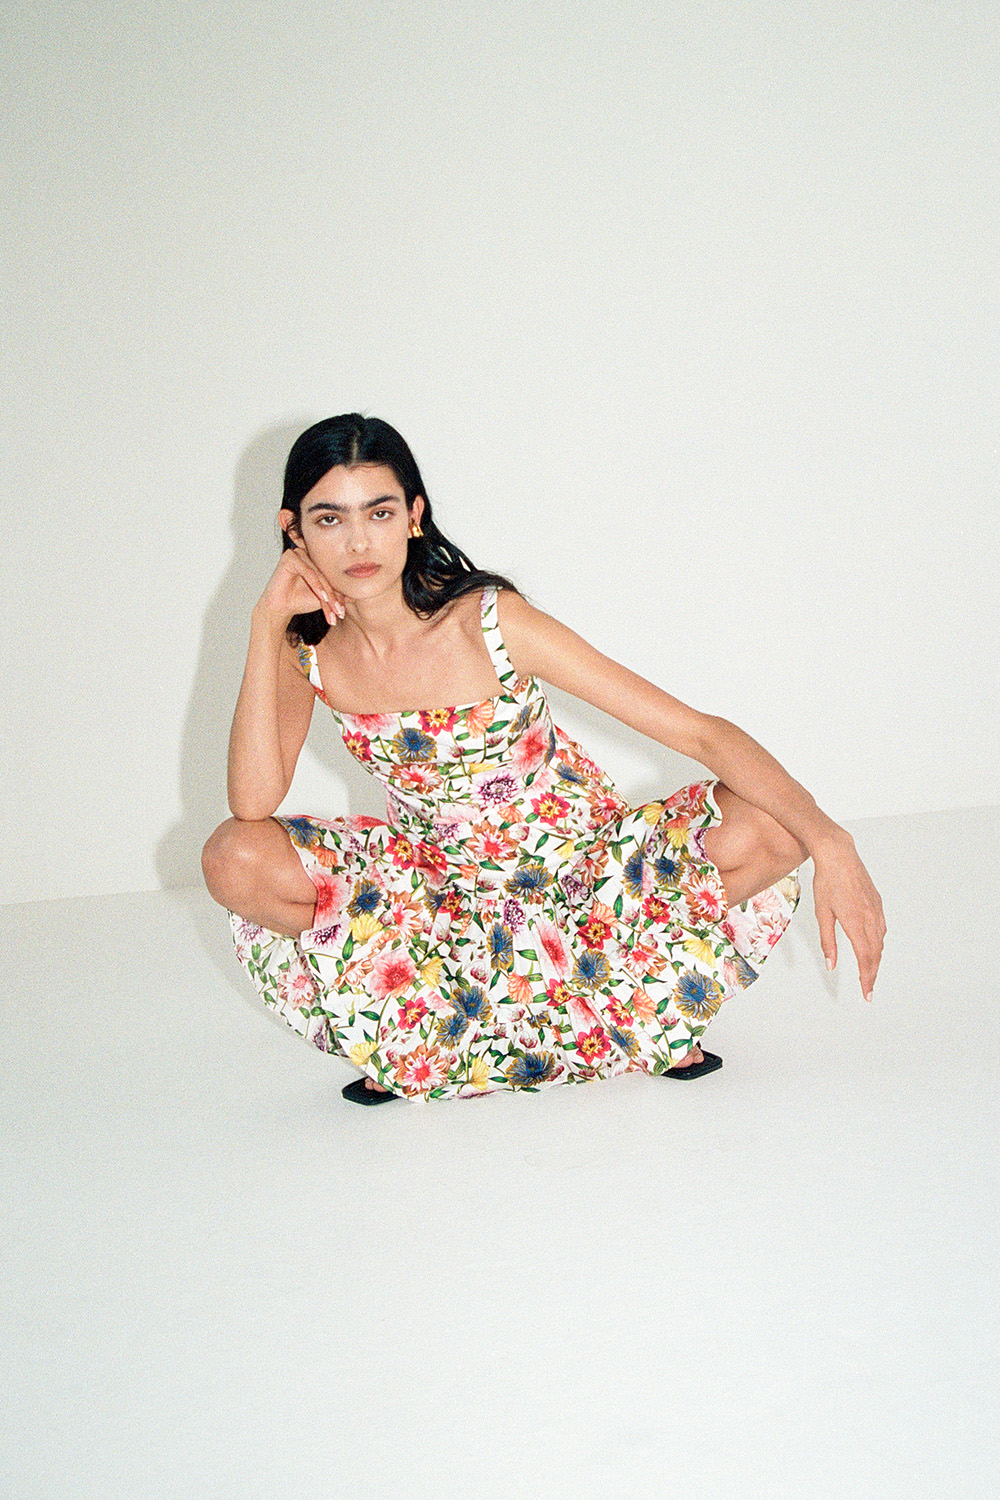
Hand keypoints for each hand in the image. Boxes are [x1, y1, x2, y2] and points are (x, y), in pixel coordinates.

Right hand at [254, 544, 345, 628]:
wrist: (280, 608)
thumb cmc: (301, 601)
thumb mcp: (325, 598)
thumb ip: (340, 594)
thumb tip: (358, 594)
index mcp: (317, 560)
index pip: (332, 577)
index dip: (338, 595)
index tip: (342, 613)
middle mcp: (308, 554)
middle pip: (326, 576)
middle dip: (334, 597)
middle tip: (339, 612)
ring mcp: (298, 553)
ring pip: (319, 575)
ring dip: (327, 593)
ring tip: (333, 608)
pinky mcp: (290, 556)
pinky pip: (308, 571)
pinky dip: (316, 585)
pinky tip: (322, 597)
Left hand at [810, 835, 885, 1000]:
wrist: (839, 855)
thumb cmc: (827, 882)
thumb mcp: (822, 913)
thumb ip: (828, 941)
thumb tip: (831, 964)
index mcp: (856, 922)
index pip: (865, 958)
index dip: (866, 978)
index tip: (867, 993)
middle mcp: (870, 918)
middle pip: (875, 954)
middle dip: (872, 973)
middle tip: (868, 989)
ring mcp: (876, 910)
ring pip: (880, 942)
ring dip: (875, 959)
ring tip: (869, 972)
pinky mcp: (877, 903)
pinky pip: (881, 929)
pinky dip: (878, 943)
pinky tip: (873, 947)